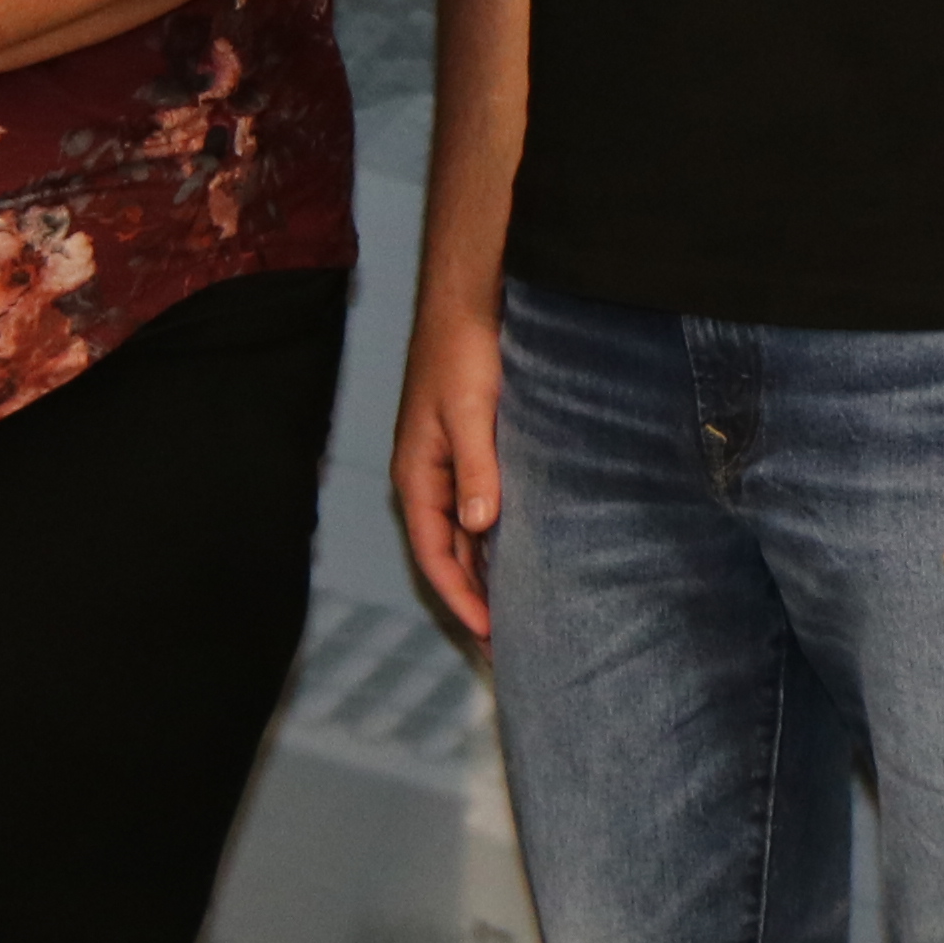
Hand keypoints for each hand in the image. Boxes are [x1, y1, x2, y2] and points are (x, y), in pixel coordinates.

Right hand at [391, 294, 502, 643]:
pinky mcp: (474, 451)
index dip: (461, 599)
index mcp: (418, 475)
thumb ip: (476, 469)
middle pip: (447, 555)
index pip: (434, 555)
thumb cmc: (464, 351)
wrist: (469, 298)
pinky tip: (524, 556)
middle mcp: (430, 478)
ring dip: (486, 573)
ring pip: (465, 536)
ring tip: (519, 613)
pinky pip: (481, 510)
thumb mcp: (470, 411)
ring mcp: (450, 465)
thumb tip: (478, 527)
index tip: (491, 636)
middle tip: (509, 644)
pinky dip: (496, 540)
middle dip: (473, 599)